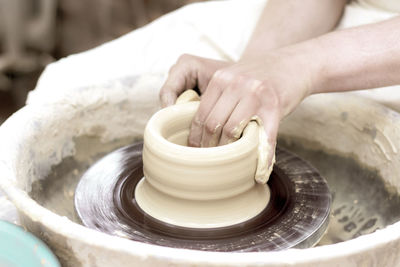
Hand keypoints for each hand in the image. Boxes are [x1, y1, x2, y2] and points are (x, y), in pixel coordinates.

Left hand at [160, 47, 317, 168]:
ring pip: (231, 131)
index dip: (196, 137)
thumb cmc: (261, 77)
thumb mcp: (234, 78)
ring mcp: (256, 95)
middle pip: (213, 124)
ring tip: (228, 164)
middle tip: (209, 161)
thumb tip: (200, 129)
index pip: (201, 114)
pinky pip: (264, 138)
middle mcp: (235, 84)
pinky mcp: (275, 106)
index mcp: (220, 79)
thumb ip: (218, 97)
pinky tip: (259, 173)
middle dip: (208, 147)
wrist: (294, 63)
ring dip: (228, 153)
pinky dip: (262, 158)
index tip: (195, 150)